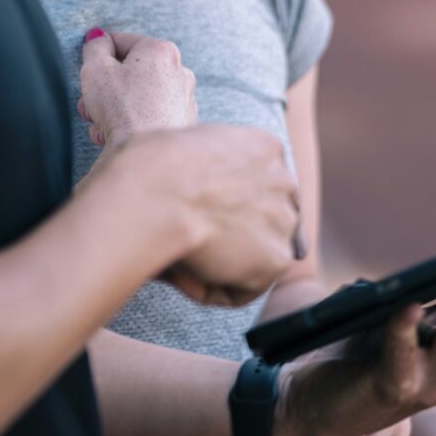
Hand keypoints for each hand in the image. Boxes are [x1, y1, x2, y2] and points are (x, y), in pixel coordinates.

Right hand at [79, 29, 196, 148]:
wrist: (147, 155)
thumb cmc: (121, 108)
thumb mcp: (95, 69)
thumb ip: (94, 47)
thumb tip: (98, 37)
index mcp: (160, 50)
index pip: (122, 41)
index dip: (99, 55)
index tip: (88, 71)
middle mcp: (180, 70)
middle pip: (132, 72)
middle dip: (106, 88)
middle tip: (90, 104)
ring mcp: (184, 98)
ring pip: (140, 96)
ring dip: (117, 108)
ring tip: (101, 125)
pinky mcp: (183, 123)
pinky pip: (151, 115)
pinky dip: (134, 122)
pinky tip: (117, 136)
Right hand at [109, 124, 301, 305]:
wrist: (156, 191)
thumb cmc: (150, 165)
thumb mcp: (182, 145)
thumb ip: (201, 165)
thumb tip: (184, 190)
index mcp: (263, 147)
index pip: (260, 185)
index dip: (227, 208)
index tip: (195, 217)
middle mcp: (284, 180)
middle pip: (265, 220)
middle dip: (231, 237)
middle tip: (188, 244)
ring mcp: (285, 220)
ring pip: (253, 256)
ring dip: (218, 265)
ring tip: (176, 259)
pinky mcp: (277, 258)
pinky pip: (243, 288)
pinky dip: (210, 290)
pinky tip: (182, 275)